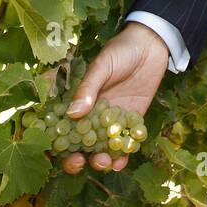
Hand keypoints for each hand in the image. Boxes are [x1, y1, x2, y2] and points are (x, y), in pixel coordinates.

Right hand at [60, 21, 168, 173]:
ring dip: (100, 161)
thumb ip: (89, 88)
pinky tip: (121, 161)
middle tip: (79, 162)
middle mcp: (91, 115)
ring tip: (104, 162)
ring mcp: (111, 121)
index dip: (54, 143)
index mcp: (78, 101)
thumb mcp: (102, 66)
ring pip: (100, 149)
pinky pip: (124, 145)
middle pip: (78, 145)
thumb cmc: (121, 50)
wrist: (152, 44)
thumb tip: (73, 114)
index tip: (53, 154)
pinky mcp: (131, 122)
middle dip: (76, 159)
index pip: (60, 126)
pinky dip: (122, 156)